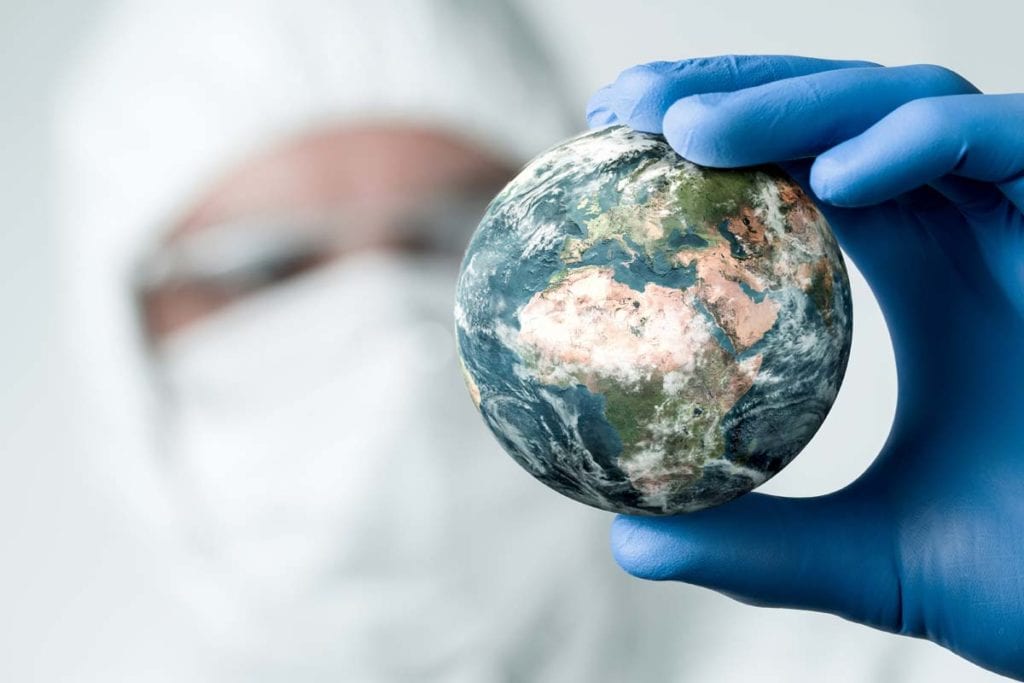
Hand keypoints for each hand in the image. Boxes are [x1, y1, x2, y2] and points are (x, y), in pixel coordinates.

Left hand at [587, 55, 1023, 679]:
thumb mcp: (875, 557)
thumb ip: (760, 544)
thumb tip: (628, 542)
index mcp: (916, 275)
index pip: (796, 173)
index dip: (710, 149)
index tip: (607, 151)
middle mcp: (967, 228)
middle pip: (836, 115)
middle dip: (732, 94)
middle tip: (620, 106)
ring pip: (907, 106)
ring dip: (797, 103)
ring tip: (687, 131)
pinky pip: (1009, 142)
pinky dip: (921, 142)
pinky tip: (833, 174)